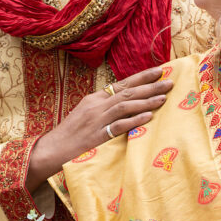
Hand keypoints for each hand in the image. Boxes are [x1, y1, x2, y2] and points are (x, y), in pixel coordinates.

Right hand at [26, 66, 171, 190]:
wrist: (51, 150)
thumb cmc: (70, 135)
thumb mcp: (85, 115)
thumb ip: (103, 107)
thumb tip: (123, 103)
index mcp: (94, 98)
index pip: (122, 84)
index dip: (141, 77)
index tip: (158, 70)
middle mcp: (97, 105)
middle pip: (127, 92)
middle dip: (150, 85)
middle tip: (169, 81)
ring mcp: (97, 120)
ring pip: (126, 105)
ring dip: (146, 100)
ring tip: (164, 96)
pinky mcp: (97, 136)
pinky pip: (119, 126)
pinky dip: (135, 120)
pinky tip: (149, 116)